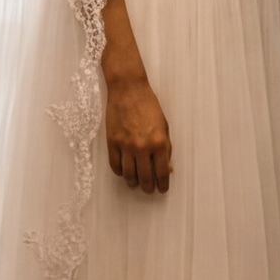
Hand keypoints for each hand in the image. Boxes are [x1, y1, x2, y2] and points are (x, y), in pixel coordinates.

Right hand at [106, 71, 172, 195]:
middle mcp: (142, 146)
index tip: (162, 189)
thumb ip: (166, 148)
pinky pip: (115, 165)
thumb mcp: (164, 126)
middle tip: (149, 190)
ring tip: (136, 184)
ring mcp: (126, 145)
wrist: (128, 90)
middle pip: (145, 177)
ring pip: (129, 174)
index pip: (162, 172)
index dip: (163, 184)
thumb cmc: (149, 106)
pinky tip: (124, 173)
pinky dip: (119, 172)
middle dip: (148, 187)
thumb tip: (167, 167)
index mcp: (159, 142)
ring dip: (133, 182)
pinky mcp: (112, 142)